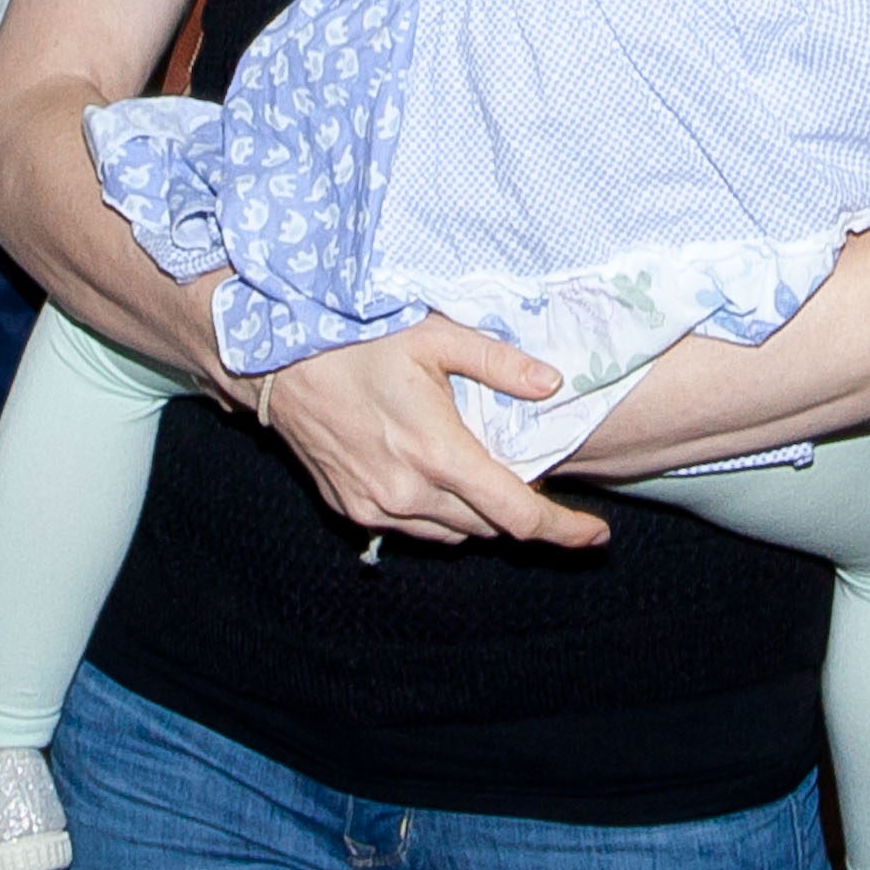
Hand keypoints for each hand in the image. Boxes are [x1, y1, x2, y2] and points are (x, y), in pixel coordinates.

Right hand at [256, 316, 609, 550]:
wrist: (275, 362)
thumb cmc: (354, 339)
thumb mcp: (432, 334)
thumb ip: (498, 362)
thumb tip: (552, 383)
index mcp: (437, 452)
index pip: (516, 515)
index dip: (563, 531)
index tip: (595, 535)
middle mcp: (407, 492)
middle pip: (488, 529)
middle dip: (519, 515)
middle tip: (536, 486)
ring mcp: (376, 507)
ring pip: (451, 535)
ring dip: (477, 516)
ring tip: (484, 478)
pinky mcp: (351, 509)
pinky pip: (413, 530)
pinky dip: (438, 516)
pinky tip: (437, 482)